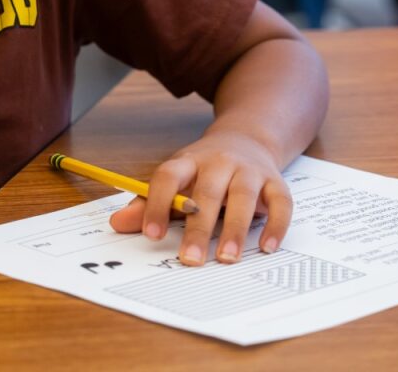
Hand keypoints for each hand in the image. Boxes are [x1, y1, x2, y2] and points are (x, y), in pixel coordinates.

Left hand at [108, 130, 291, 266]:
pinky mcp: (275, 181)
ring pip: (243, 197)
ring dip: (234, 228)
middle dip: (198, 228)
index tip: (152, 234)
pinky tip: (266, 247)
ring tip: (226, 257)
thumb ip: (147, 203)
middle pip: (207, 192)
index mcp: (188, 161)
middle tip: (190, 259)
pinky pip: (280, 202)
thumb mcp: (175, 179)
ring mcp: (249, 170)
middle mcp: (219, 162)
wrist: (246, 138)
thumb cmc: (204, 169)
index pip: (168, 177)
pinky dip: (275, 225)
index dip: (158, 204)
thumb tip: (117, 224)